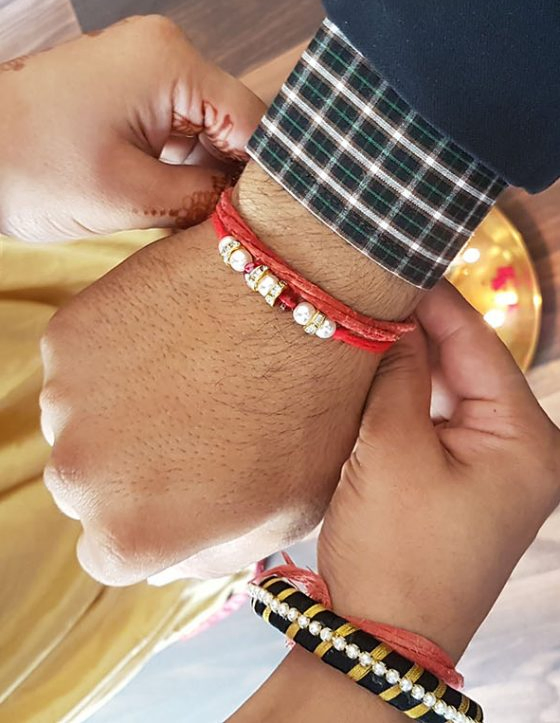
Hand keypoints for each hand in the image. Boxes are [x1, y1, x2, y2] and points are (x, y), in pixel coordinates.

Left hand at [0, 16, 263, 240]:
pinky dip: (183, 169)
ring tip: (194, 220)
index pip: (252, 120)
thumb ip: (204, 201)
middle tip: (227, 229)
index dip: (264, 176)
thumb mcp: (132, 198)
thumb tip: (245, 212)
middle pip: (233, 123)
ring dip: (207, 178)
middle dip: (233, 178)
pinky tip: (174, 203)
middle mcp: (165, 54)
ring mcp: (146, 71)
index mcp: (171, 63)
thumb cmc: (30, 167)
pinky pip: (179, 131)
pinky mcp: (130, 92)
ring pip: (208, 131)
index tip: (262, 223)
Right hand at [39, 161, 419, 586]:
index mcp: (131, 535)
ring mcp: (65, 400)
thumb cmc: (310, 406)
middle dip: (132, 467)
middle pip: (90, 488)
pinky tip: (171, 338)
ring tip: (187, 373)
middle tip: (192, 422)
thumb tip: (167, 562)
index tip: (185, 481)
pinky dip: (114, 357)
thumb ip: (214, 554)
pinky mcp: (67, 336)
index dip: (153, 517)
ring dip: (118, 409)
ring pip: (79, 423)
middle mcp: (79, 477)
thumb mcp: (285, 512)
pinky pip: (81, 365)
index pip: (113, 553)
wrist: (301, 289)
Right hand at [318, 282, 559, 659]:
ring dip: (405, 368)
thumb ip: (398, 372)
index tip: (393, 264)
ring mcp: (491, 469)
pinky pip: (433, 423)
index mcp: (527, 442)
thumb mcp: (392, 450)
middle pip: (464, 367)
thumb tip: (393, 317)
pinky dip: (402, 401)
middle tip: (367, 296)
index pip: (479, 345)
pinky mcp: (460, 482)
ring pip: (445, 393)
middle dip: (416, 333)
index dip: (433, 302)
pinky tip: (370, 378)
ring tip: (362, 330)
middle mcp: (521, 451)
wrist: (380, 638)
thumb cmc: (396, 551)